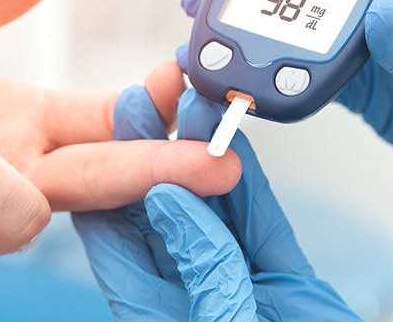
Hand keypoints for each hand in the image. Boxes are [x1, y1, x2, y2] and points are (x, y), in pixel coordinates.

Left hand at [73, 85, 359, 320]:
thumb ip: (200, 270)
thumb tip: (165, 200)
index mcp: (156, 316)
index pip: (119, 241)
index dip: (112, 178)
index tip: (112, 128)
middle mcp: (188, 295)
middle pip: (161, 209)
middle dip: (154, 147)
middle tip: (151, 94)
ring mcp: (235, 283)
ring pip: (212, 205)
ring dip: (201, 152)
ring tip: (195, 99)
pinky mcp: (280, 279)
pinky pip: (258, 221)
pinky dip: (249, 180)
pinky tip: (237, 141)